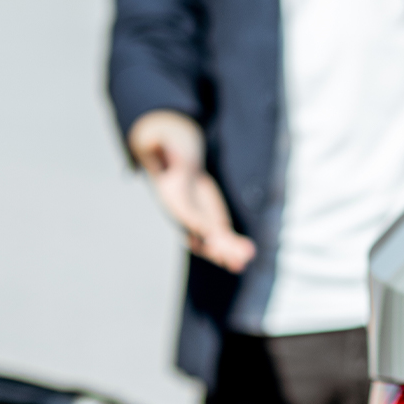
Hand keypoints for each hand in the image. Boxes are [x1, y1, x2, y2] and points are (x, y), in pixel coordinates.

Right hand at [128, 110, 255, 273]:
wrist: (175, 171)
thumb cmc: (168, 155)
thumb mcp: (161, 147)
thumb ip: (159, 148)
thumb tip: (155, 142)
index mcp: (173, 200)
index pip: (184, 214)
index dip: (195, 223)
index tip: (208, 233)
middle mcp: (186, 217)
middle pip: (201, 235)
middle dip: (216, 246)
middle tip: (232, 256)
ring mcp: (199, 224)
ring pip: (214, 243)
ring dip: (228, 253)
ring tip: (244, 261)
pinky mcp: (213, 225)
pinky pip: (224, 240)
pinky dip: (235, 249)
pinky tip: (248, 254)